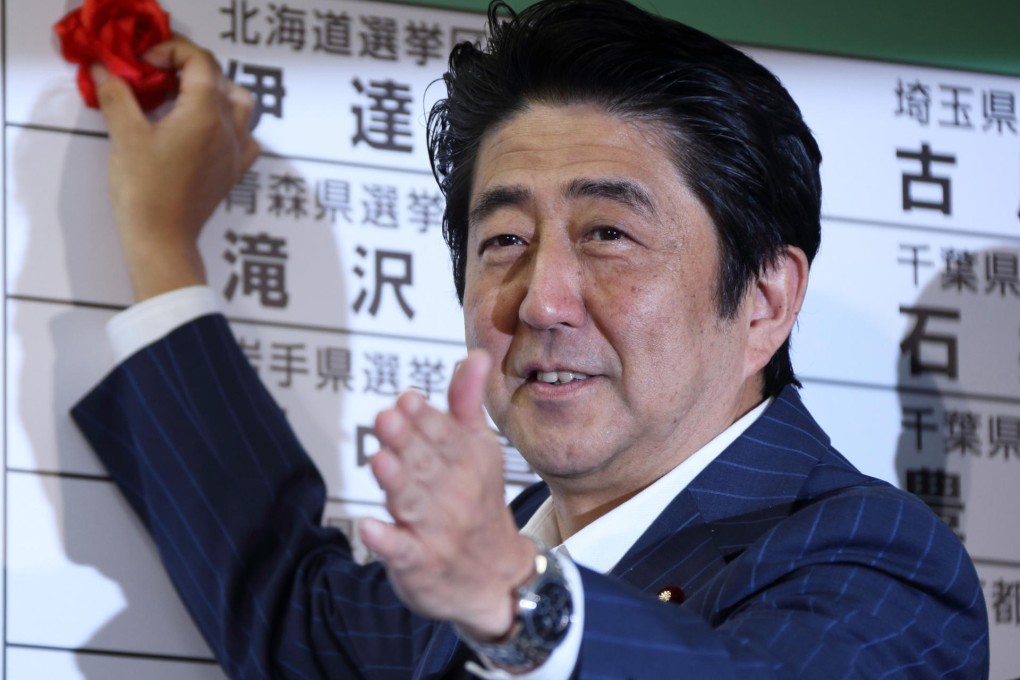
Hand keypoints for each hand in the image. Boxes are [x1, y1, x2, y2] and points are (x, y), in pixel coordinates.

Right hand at [91, 35, 259, 300]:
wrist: (163, 240)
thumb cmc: (147, 194)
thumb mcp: (125, 136)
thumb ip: (118, 95)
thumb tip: (106, 71)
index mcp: (206, 114)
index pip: (201, 62)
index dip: (172, 51)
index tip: (145, 62)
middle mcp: (229, 130)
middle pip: (221, 79)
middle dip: (189, 69)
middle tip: (157, 77)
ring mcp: (236, 152)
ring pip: (241, 105)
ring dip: (215, 93)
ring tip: (182, 99)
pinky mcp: (234, 171)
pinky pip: (246, 136)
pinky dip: (230, 125)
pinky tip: (204, 131)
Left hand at [360, 352, 537, 639]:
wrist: (497, 578)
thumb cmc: (478, 502)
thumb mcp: (479, 450)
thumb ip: (465, 404)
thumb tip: (474, 355)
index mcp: (471, 463)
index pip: (446, 437)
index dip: (425, 420)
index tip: (407, 401)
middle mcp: (457, 495)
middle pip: (427, 465)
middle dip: (406, 443)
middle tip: (386, 420)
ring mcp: (438, 532)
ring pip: (414, 503)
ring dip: (397, 483)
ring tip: (380, 462)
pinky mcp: (419, 564)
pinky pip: (402, 552)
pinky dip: (385, 541)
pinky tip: (369, 528)